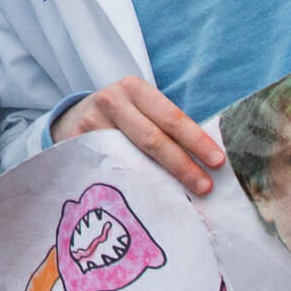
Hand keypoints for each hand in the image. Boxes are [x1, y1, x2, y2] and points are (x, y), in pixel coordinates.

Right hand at [53, 76, 224, 195]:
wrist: (72, 118)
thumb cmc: (120, 117)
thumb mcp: (139, 108)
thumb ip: (163, 126)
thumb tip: (205, 160)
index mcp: (134, 89)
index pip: (170, 117)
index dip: (195, 140)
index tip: (218, 161)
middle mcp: (111, 102)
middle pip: (152, 138)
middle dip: (182, 165)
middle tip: (206, 187)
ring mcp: (91, 125)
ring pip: (130, 158)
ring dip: (159, 181)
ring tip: (182, 199)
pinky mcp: (77, 147)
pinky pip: (110, 171)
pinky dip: (132, 187)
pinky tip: (148, 202)